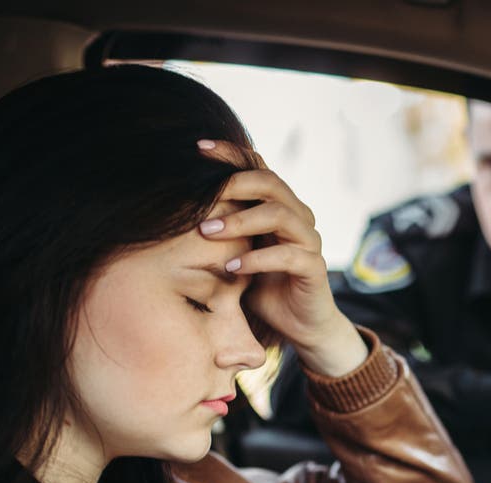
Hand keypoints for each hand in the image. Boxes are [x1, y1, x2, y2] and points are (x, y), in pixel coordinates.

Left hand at [196, 140, 366, 376]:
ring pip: (280, 215)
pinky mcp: (314, 268)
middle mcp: (298, 217)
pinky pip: (289, 256)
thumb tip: (175, 205)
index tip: (197, 149)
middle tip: (202, 197)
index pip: (258, 168)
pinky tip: (232, 268)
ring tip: (208, 233)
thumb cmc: (262, 286)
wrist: (297, 325)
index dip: (230, 154)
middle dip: (234, 184)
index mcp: (279, 206)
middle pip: (271, 183)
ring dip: (241, 221)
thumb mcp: (235, 251)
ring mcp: (309, 241)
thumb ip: (221, 228)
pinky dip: (257, 260)